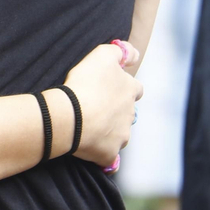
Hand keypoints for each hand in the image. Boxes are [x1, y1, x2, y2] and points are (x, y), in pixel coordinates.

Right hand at [62, 41, 143, 165]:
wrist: (72, 116)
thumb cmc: (85, 83)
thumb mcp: (102, 55)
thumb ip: (120, 51)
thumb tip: (133, 54)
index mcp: (131, 91)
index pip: (136, 89)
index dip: (125, 87)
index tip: (110, 88)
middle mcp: (130, 115)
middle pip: (127, 113)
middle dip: (116, 111)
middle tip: (95, 106)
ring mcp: (121, 137)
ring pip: (119, 134)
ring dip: (108, 131)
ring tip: (88, 126)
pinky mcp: (109, 154)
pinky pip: (108, 157)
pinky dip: (101, 154)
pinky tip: (89, 149)